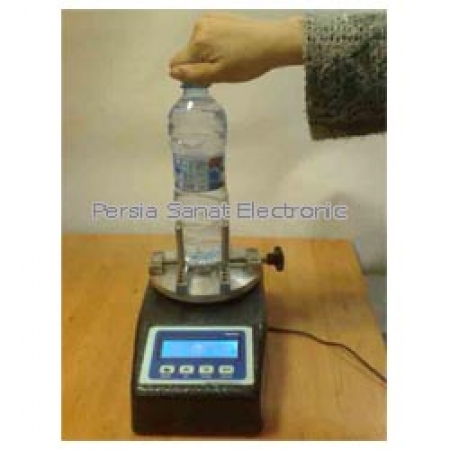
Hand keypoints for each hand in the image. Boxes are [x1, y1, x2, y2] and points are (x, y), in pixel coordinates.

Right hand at [169, 13, 303, 84]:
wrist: (273, 42)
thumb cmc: (250, 60)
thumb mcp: (220, 75)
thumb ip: (194, 74)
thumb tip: (173, 72)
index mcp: (198, 42)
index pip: (176, 63)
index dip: (188, 75)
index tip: (206, 79)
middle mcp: (199, 27)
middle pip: (188, 54)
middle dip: (200, 65)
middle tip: (222, 70)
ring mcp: (209, 19)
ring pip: (198, 46)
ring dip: (208, 56)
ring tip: (230, 59)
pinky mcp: (219, 17)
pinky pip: (207, 36)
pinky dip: (215, 45)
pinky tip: (231, 49)